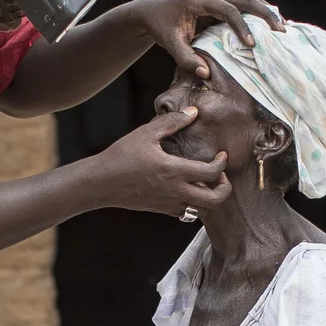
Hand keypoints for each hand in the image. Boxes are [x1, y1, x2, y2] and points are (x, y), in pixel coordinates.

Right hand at [84, 107, 230, 219]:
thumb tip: (192, 112)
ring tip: (205, 183)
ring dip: (210, 198)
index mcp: (173, 171)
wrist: (101, 183)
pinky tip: (188, 190)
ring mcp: (169, 204)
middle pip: (214, 200)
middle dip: (225, 189)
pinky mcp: (161, 210)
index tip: (221, 156)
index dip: (222, 164)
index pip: (211, 173)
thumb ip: (172, 122)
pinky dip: (194, 204)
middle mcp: (175, 191)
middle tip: (221, 176)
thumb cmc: (120, 156)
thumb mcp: (146, 133)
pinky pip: (186, 214)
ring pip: (202, 210)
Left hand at [124, 0, 286, 80]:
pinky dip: (258, 14)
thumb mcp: (171, 45)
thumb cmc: (161, 27)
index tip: (252, 44)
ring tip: (283, 28)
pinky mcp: (221, 0)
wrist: (153, 11)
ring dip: (266, 12)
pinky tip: (271, 26)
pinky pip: (244, 4)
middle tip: (282, 31)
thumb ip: (186, 59)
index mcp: (200, 0)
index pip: (228, 10)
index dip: (242, 27)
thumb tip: (206, 74)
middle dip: (266, 14)